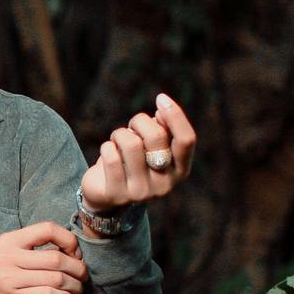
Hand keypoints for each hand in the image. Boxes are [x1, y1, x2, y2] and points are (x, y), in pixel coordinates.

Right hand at [0, 221, 88, 293]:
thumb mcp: (5, 255)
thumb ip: (31, 250)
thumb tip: (71, 251)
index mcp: (9, 240)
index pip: (47, 229)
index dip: (69, 240)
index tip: (75, 254)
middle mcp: (8, 257)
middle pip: (57, 258)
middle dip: (78, 268)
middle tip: (83, 276)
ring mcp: (9, 279)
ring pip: (56, 279)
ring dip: (74, 286)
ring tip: (78, 290)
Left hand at [79, 90, 197, 215]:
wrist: (107, 194)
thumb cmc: (133, 161)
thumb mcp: (151, 145)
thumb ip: (162, 129)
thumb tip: (163, 110)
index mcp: (180, 170)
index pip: (186, 140)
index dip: (175, 115)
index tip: (161, 98)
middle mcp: (165, 185)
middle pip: (156, 136)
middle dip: (139, 122)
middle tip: (131, 127)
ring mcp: (141, 193)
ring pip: (131, 144)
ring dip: (120, 134)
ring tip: (117, 141)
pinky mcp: (117, 194)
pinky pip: (111, 156)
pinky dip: (107, 147)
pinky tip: (108, 154)